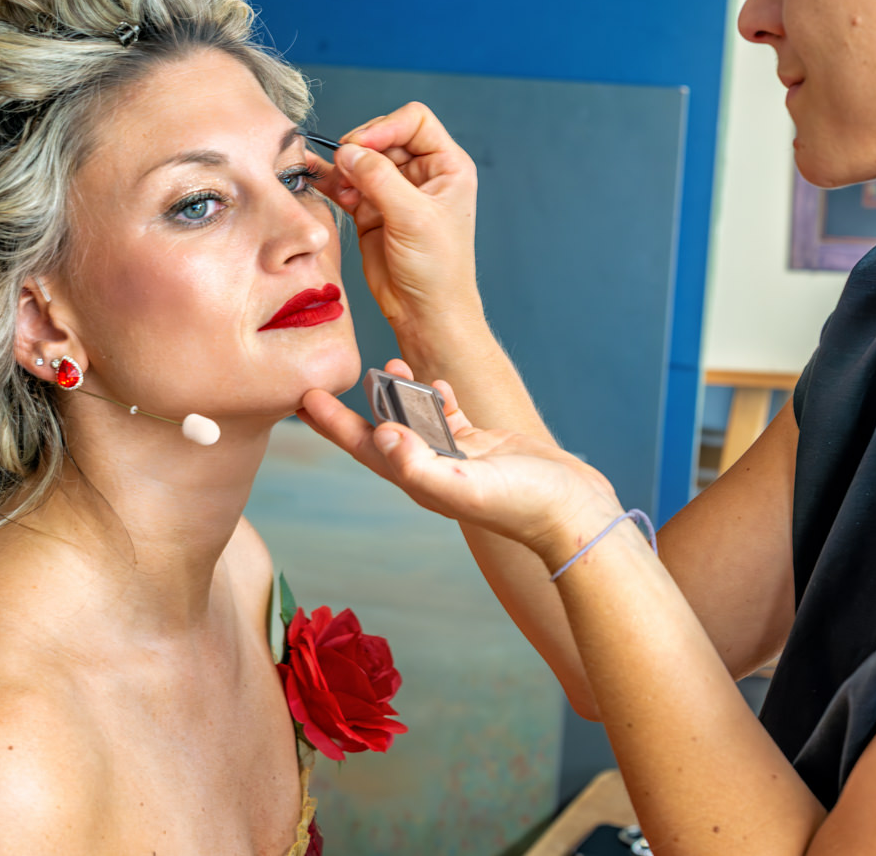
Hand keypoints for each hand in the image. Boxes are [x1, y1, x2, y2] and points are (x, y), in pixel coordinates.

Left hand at [297, 360, 621, 563]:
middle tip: (328, 378)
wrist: (572, 512)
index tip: (303, 396)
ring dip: (400, 394)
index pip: (364, 446)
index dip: (332, 423)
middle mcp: (432, 469)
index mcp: (418, 479)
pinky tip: (438, 381)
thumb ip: (419, 464)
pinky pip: (451, 417)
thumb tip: (381, 433)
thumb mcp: (465, 485)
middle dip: (354, 409)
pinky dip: (440, 396)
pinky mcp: (484, 446)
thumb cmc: (522, 504)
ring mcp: (458, 457)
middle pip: (381, 432)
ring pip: (416, 420)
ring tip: (388, 363)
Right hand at [318, 103, 482, 343]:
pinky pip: (348, 184)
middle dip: (361, 148)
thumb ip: (380, 179)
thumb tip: (349, 152)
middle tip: (345, 166)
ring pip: (362, 159)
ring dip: (344, 166)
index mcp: (447, 166)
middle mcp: (423, 174)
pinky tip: (321, 183)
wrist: (425, 313)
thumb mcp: (413, 218)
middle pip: (383, 136)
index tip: (363, 145)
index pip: (415, 121)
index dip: (386, 127)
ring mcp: (396, 191)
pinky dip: (333, 182)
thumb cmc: (438, 270)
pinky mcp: (373, 210)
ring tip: (337, 184)